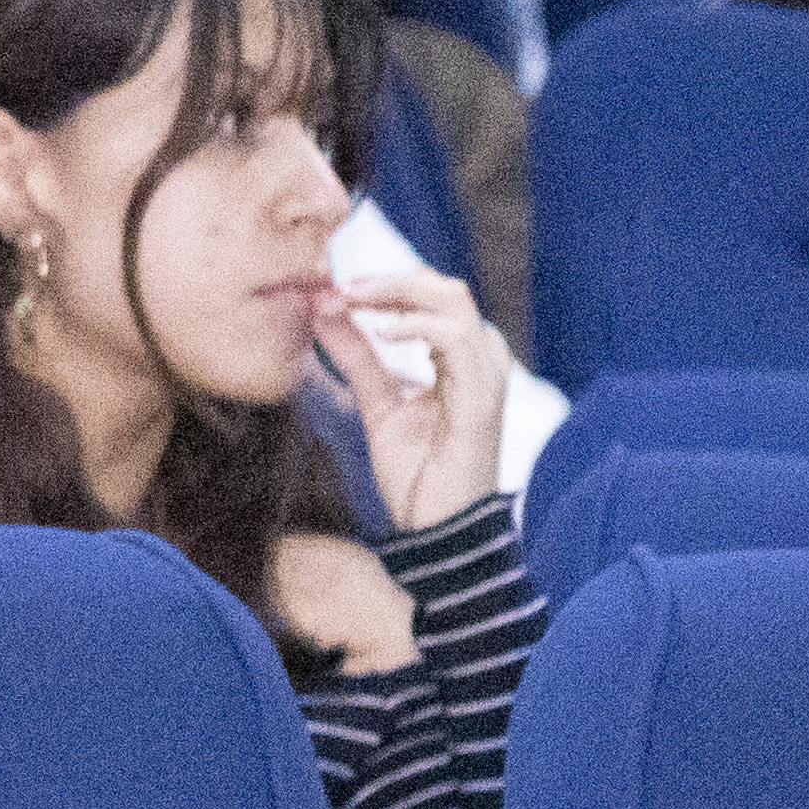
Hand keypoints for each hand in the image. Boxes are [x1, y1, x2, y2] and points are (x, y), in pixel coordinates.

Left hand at [311, 253, 510, 534]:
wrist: (437, 528)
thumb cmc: (418, 470)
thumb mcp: (377, 401)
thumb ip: (356, 356)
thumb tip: (323, 310)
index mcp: (460, 357)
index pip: (430, 296)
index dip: (382, 284)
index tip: (332, 287)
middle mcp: (480, 360)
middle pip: (445, 289)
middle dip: (387, 280)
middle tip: (339, 286)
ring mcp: (485, 377)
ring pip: (455, 303)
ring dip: (397, 292)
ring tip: (352, 300)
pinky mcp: (482, 399)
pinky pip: (460, 343)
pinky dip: (419, 326)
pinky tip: (383, 332)